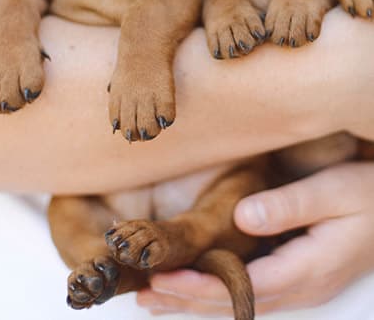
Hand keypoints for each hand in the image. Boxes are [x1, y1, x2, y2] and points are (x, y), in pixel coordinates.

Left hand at [137, 162, 373, 315]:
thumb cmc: (368, 194)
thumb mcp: (333, 191)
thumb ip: (288, 205)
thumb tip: (241, 218)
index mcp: (308, 270)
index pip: (244, 288)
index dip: (201, 286)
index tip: (163, 279)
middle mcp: (302, 286)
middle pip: (237, 304)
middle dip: (189, 301)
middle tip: (144, 295)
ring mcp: (301, 284)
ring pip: (241, 301)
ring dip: (198, 300)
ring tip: (157, 297)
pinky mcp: (298, 274)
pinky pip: (251, 291)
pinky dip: (218, 289)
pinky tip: (198, 285)